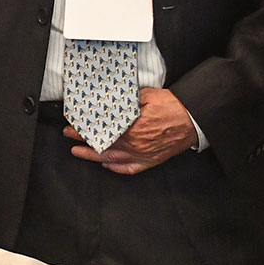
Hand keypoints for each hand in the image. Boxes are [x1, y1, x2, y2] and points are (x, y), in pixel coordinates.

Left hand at [67, 87, 197, 174]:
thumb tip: (111, 101)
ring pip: (112, 159)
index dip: (86, 128)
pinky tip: (106, 164)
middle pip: (104, 144)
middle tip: (70, 135)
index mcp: (134, 129)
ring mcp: (144, 155)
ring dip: (93, 156)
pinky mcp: (151, 160)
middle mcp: (137, 145)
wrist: (194, 119)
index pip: (102, 130)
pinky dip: (115, 168)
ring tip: (79, 152)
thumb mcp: (148, 95)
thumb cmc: (174, 107)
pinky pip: (129, 168)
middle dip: (84, 140)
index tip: (74, 124)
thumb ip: (127, 100)